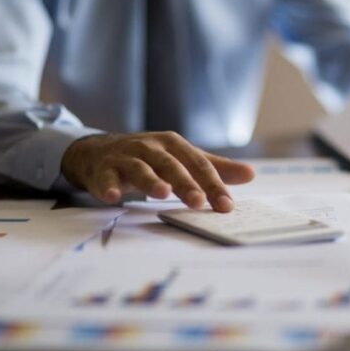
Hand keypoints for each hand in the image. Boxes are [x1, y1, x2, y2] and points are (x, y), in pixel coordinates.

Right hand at [61, 132, 254, 211]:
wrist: (99, 151)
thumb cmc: (148, 157)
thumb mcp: (181, 158)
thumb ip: (213, 167)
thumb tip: (250, 174)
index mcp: (173, 144)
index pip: (198, 165)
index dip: (213, 185)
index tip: (226, 206)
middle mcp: (150, 147)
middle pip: (171, 165)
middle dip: (185, 183)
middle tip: (198, 202)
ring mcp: (125, 157)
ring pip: (140, 168)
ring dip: (151, 181)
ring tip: (162, 194)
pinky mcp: (103, 170)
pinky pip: (105, 178)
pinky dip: (108, 186)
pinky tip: (113, 197)